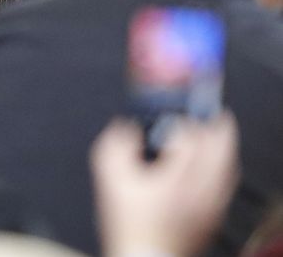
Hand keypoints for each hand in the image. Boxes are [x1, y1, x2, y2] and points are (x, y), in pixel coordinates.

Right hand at [91, 113, 239, 256]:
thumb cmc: (129, 224)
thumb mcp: (109, 178)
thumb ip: (116, 145)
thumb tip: (124, 127)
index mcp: (177, 174)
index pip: (190, 136)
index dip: (182, 120)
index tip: (173, 115)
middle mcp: (200, 187)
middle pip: (220, 147)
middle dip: (215, 126)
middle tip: (212, 112)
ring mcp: (210, 203)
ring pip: (228, 166)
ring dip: (224, 146)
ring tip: (217, 133)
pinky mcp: (212, 216)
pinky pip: (227, 185)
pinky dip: (224, 169)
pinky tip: (216, 167)